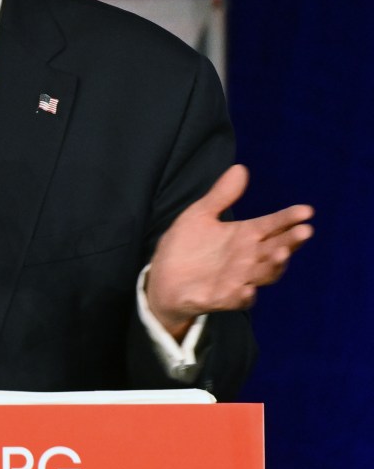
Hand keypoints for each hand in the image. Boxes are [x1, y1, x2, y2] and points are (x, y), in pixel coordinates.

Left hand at [146, 164, 313, 339]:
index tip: (306, 210)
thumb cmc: (187, 246)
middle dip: (291, 241)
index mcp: (244, 236)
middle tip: (304, 231)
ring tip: (281, 253)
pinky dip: (243, 296)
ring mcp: (237, 279)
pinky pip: (237, 300)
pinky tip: (247, 289)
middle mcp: (246, 258)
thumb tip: (240, 168)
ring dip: (274, 265)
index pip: (272, 226)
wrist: (163, 278)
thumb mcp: (200, 215)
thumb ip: (221, 196)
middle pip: (276, 249)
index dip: (288, 218)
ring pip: (263, 274)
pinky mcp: (220, 298)